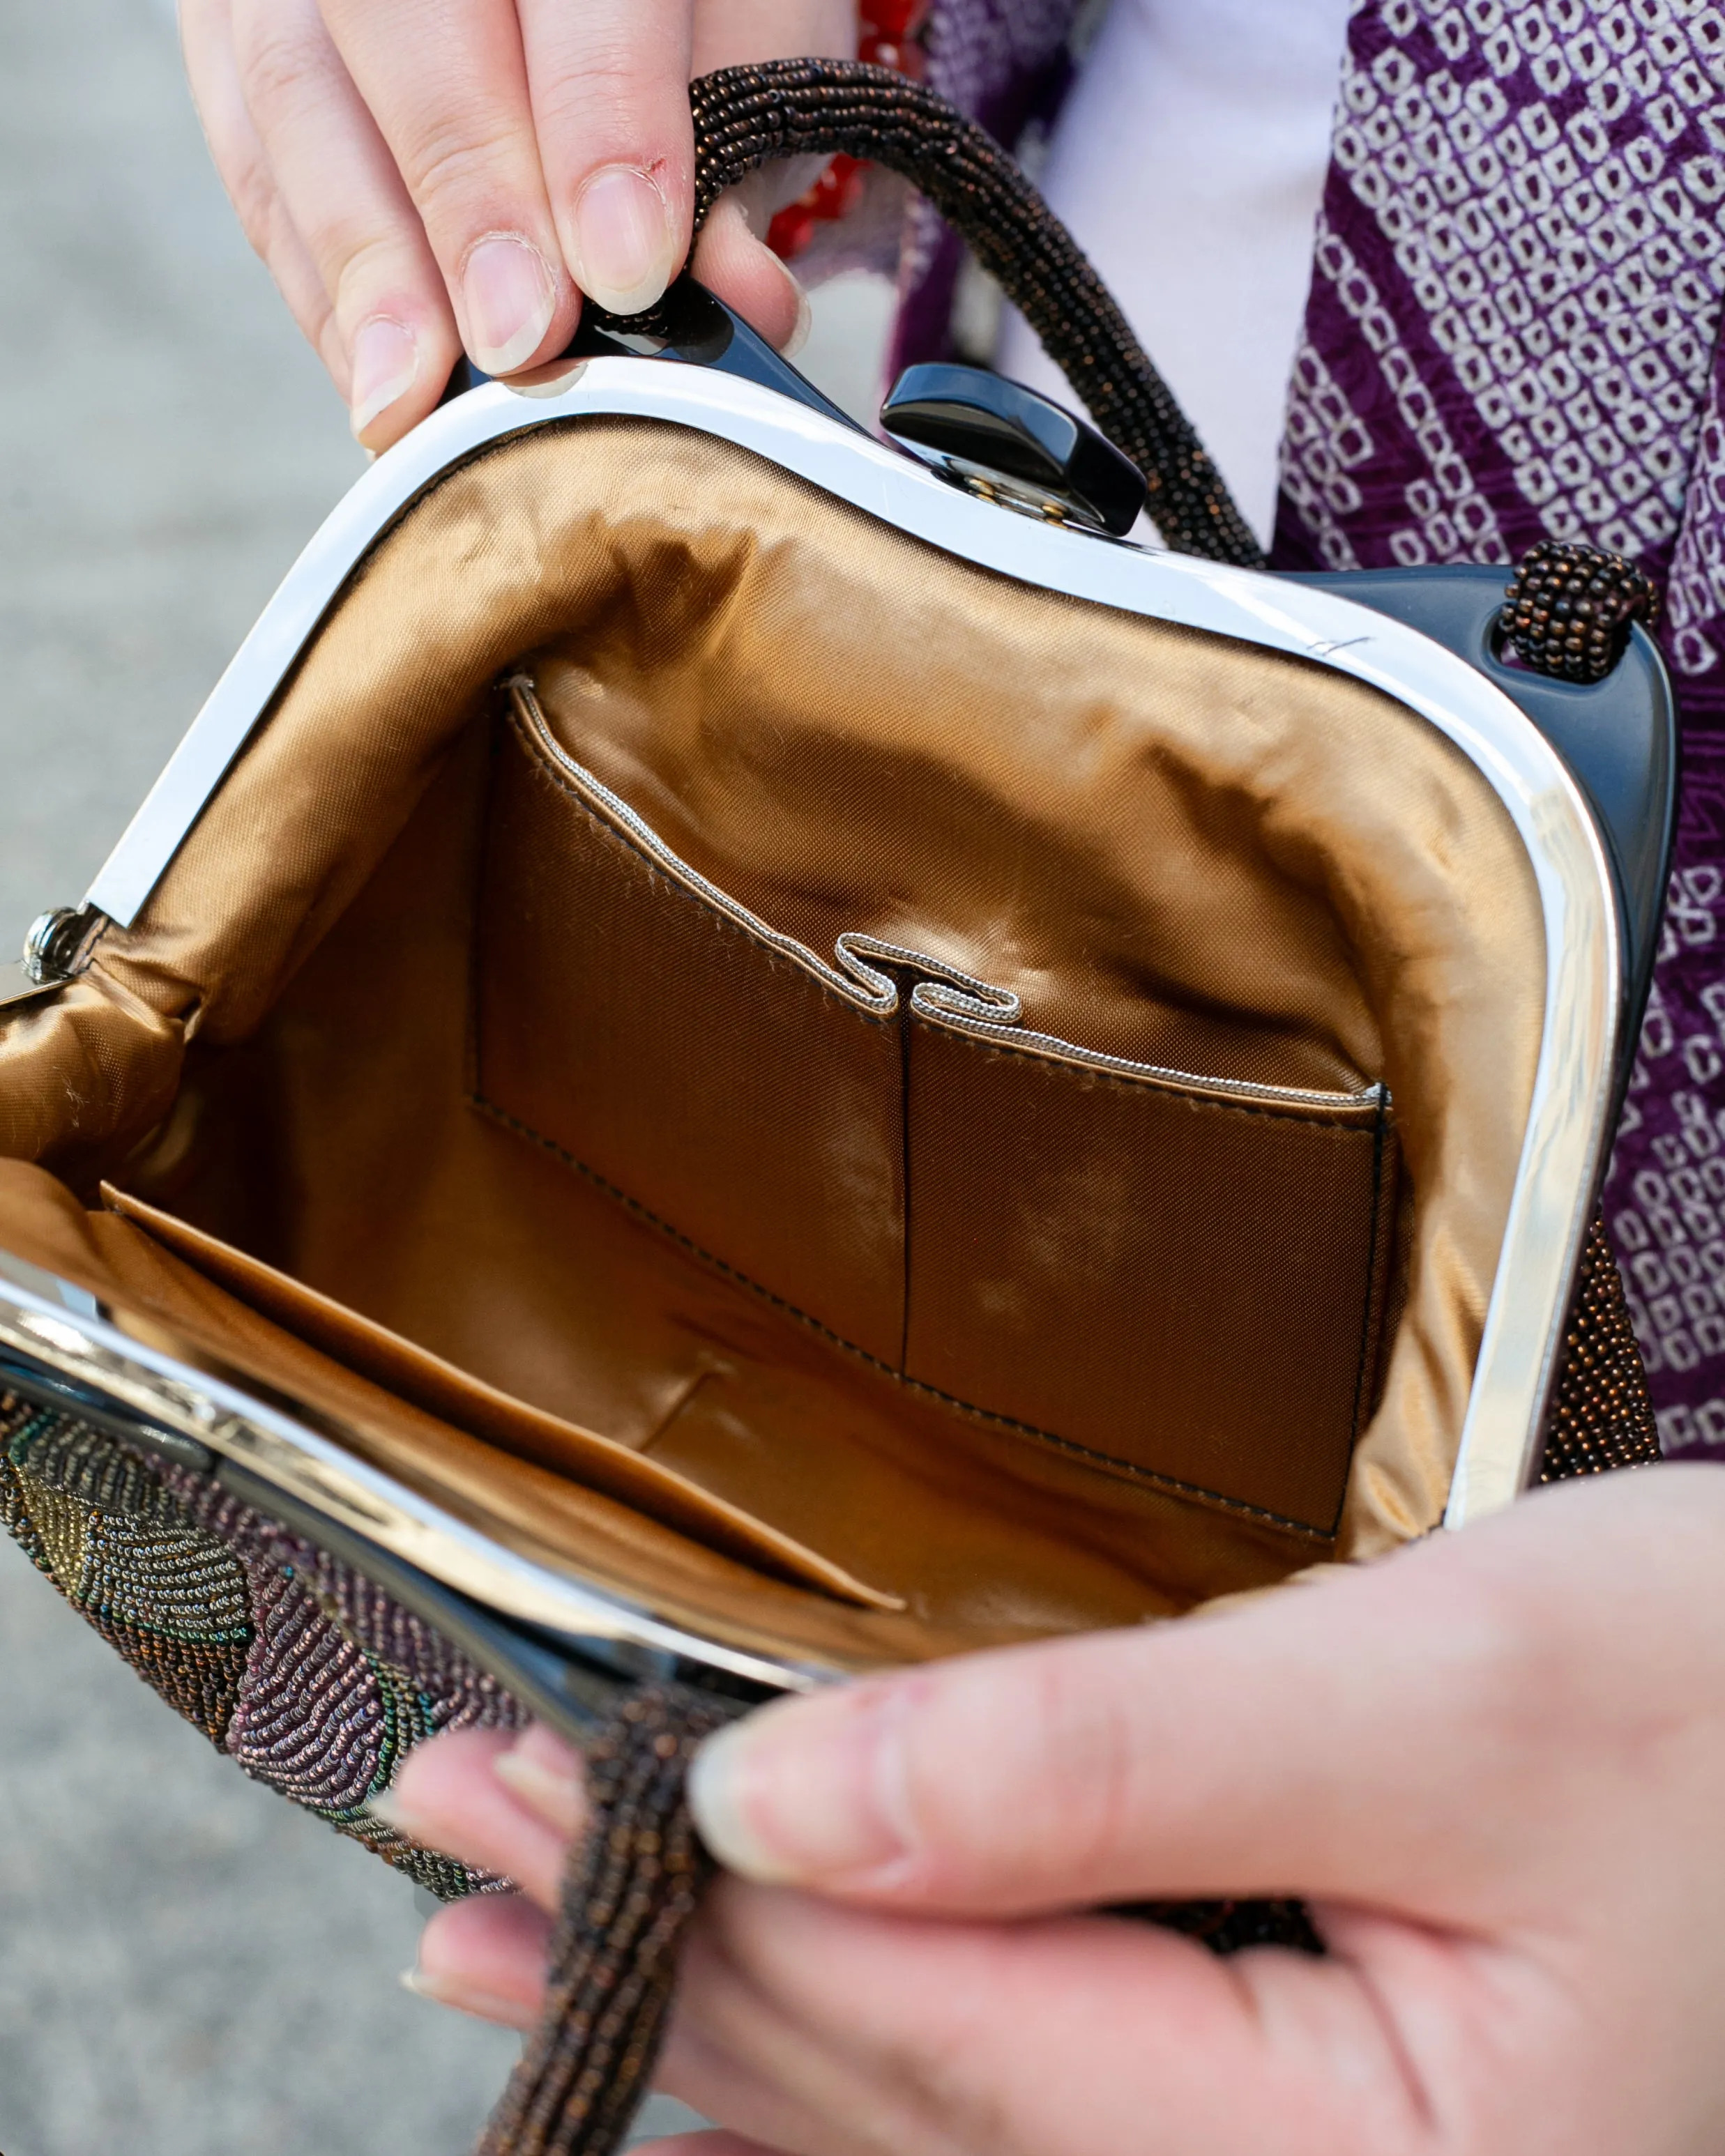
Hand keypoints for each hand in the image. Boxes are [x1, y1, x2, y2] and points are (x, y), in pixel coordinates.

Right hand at [180, 0, 852, 448]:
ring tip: (416, 396)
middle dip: (467, 200)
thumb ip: (734, 151)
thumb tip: (739, 299)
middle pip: (406, 23)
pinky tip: (378, 379)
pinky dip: (316, 282)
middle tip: (520, 345)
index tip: (628, 270)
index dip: (597, 122)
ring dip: (365, 269)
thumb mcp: (745, 42)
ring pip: (298, 92)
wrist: (579, 1)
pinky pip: (251, 155)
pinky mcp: (236, 29)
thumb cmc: (677, 13)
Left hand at [384, 1465, 1724, 2155]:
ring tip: (516, 1947)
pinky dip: (863, 2047)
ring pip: (945, 2128)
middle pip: (911, 2103)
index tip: (512, 1784)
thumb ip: (1107, 1762)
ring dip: (721, 2018)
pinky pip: (1033, 2112)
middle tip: (456, 1838)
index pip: (934, 2044)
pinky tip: (745, 2026)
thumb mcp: (1441, 1697)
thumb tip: (785, 1802)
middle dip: (657, 1966)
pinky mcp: (1309, 2121)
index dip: (696, 1913)